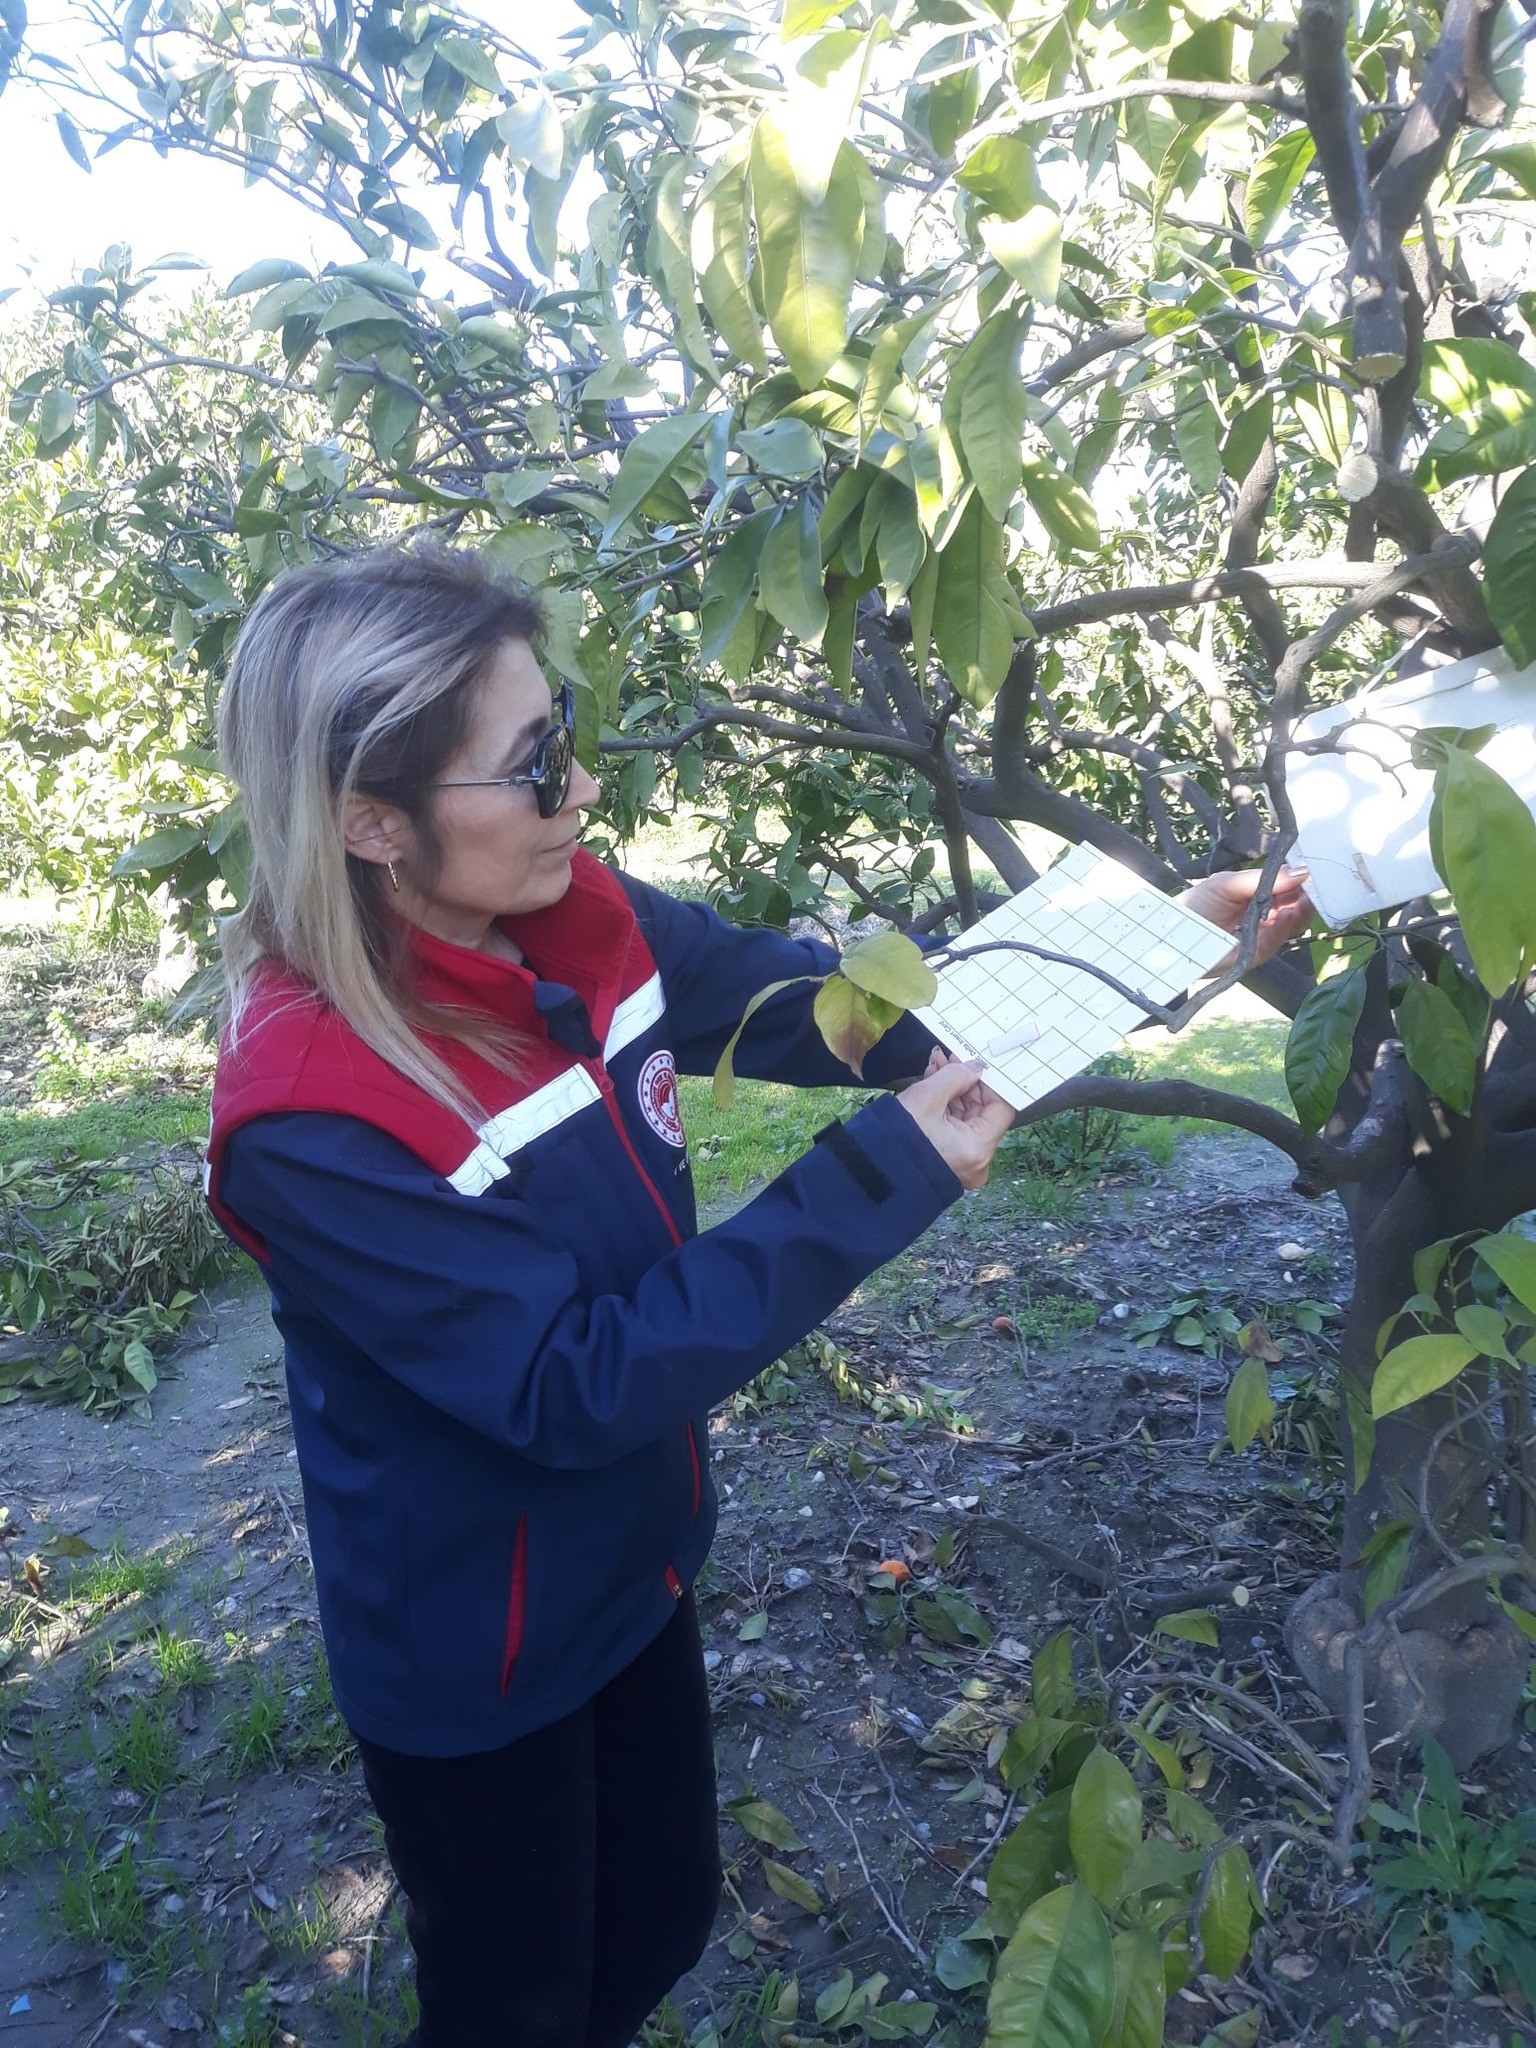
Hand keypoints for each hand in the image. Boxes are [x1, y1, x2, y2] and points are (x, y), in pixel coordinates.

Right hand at [897, 1049, 1015, 1190]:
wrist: (869, 1172)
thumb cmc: (897, 1139)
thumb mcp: (927, 1097)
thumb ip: (956, 1076)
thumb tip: (974, 1068)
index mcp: (977, 1148)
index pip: (1001, 1108)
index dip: (989, 1083)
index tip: (974, 1065)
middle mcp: (976, 1161)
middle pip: (982, 1113)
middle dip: (964, 1083)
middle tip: (948, 1060)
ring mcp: (963, 1164)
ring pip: (966, 1119)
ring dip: (952, 1092)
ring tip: (934, 1068)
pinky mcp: (949, 1163)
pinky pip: (955, 1130)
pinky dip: (945, 1109)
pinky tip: (932, 1086)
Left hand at [1179, 865, 1313, 972]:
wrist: (1172, 935)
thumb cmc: (1196, 904)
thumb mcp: (1228, 883)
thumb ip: (1264, 879)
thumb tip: (1300, 870)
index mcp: (1259, 895)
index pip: (1290, 887)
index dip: (1303, 880)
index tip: (1315, 872)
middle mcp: (1265, 915)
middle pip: (1297, 906)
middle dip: (1308, 896)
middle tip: (1315, 886)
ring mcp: (1263, 936)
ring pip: (1293, 924)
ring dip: (1301, 911)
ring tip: (1302, 899)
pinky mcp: (1257, 954)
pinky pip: (1277, 941)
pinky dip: (1284, 928)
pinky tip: (1287, 915)